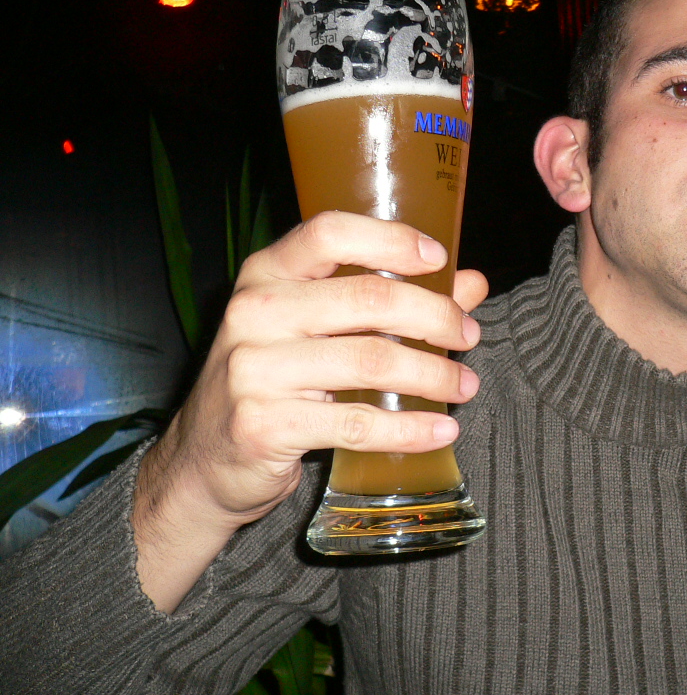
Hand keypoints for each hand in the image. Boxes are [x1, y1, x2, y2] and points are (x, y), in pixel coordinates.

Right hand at [134, 211, 488, 565]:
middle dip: (435, 316)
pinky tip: (441, 429)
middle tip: (468, 335)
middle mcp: (255, 312)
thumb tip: (471, 284)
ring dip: (433, 374)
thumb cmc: (275, 382)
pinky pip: (357, 423)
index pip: (330, 232)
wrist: (206, 462)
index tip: (437, 260)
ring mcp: (254, 369)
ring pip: (371, 361)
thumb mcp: (320, 330)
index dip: (391, 240)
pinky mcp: (264, 425)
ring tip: (464, 384)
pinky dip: (410, 428)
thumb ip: (391, 302)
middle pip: (368, 298)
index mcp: (267, 274)